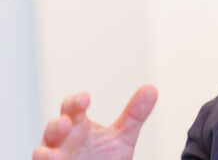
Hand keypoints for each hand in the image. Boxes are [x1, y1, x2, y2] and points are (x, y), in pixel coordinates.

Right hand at [33, 85, 157, 159]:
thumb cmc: (102, 157)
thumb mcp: (122, 137)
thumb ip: (135, 115)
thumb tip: (151, 89)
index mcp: (78, 124)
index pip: (73, 107)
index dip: (76, 102)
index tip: (85, 99)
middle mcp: (62, 140)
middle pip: (54, 128)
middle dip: (57, 125)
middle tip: (66, 123)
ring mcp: (54, 157)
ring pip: (42, 152)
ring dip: (47, 153)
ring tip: (57, 156)